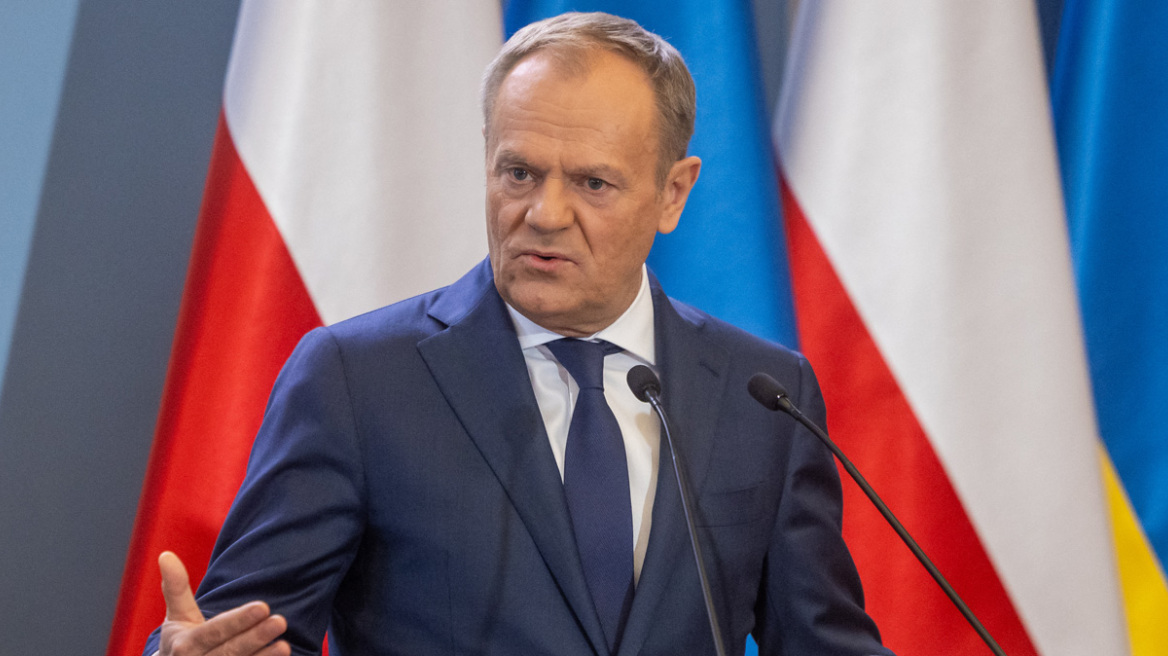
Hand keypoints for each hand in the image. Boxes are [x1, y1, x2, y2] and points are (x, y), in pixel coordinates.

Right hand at [157, 551, 290, 655]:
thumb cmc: (180, 644)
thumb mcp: (176, 617)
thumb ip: (176, 587)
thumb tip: (166, 554)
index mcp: (185, 646)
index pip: (215, 631)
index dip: (238, 620)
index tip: (264, 606)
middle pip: (230, 652)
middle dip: (256, 638)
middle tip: (281, 621)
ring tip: (285, 646)